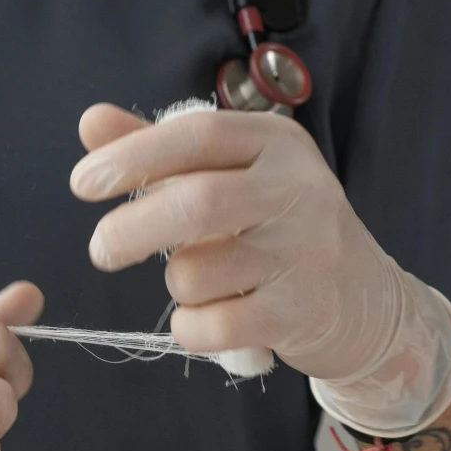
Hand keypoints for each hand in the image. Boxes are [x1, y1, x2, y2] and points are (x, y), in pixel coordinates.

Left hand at [69, 104, 450, 434]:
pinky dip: (192, 328)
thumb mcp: (232, 175)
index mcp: (276, 144)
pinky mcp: (302, 312)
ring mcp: (305, 253)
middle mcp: (298, 190)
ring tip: (201, 282)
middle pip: (196, 203)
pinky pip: (216, 324)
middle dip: (131, 229)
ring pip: (198, 271)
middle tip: (101, 250)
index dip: (133, 156)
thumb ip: (161, 151)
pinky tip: (208, 318)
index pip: (198, 135)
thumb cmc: (279, 229)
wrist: (368, 301)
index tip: (83, 183)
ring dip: (177, 284)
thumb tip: (90, 122)